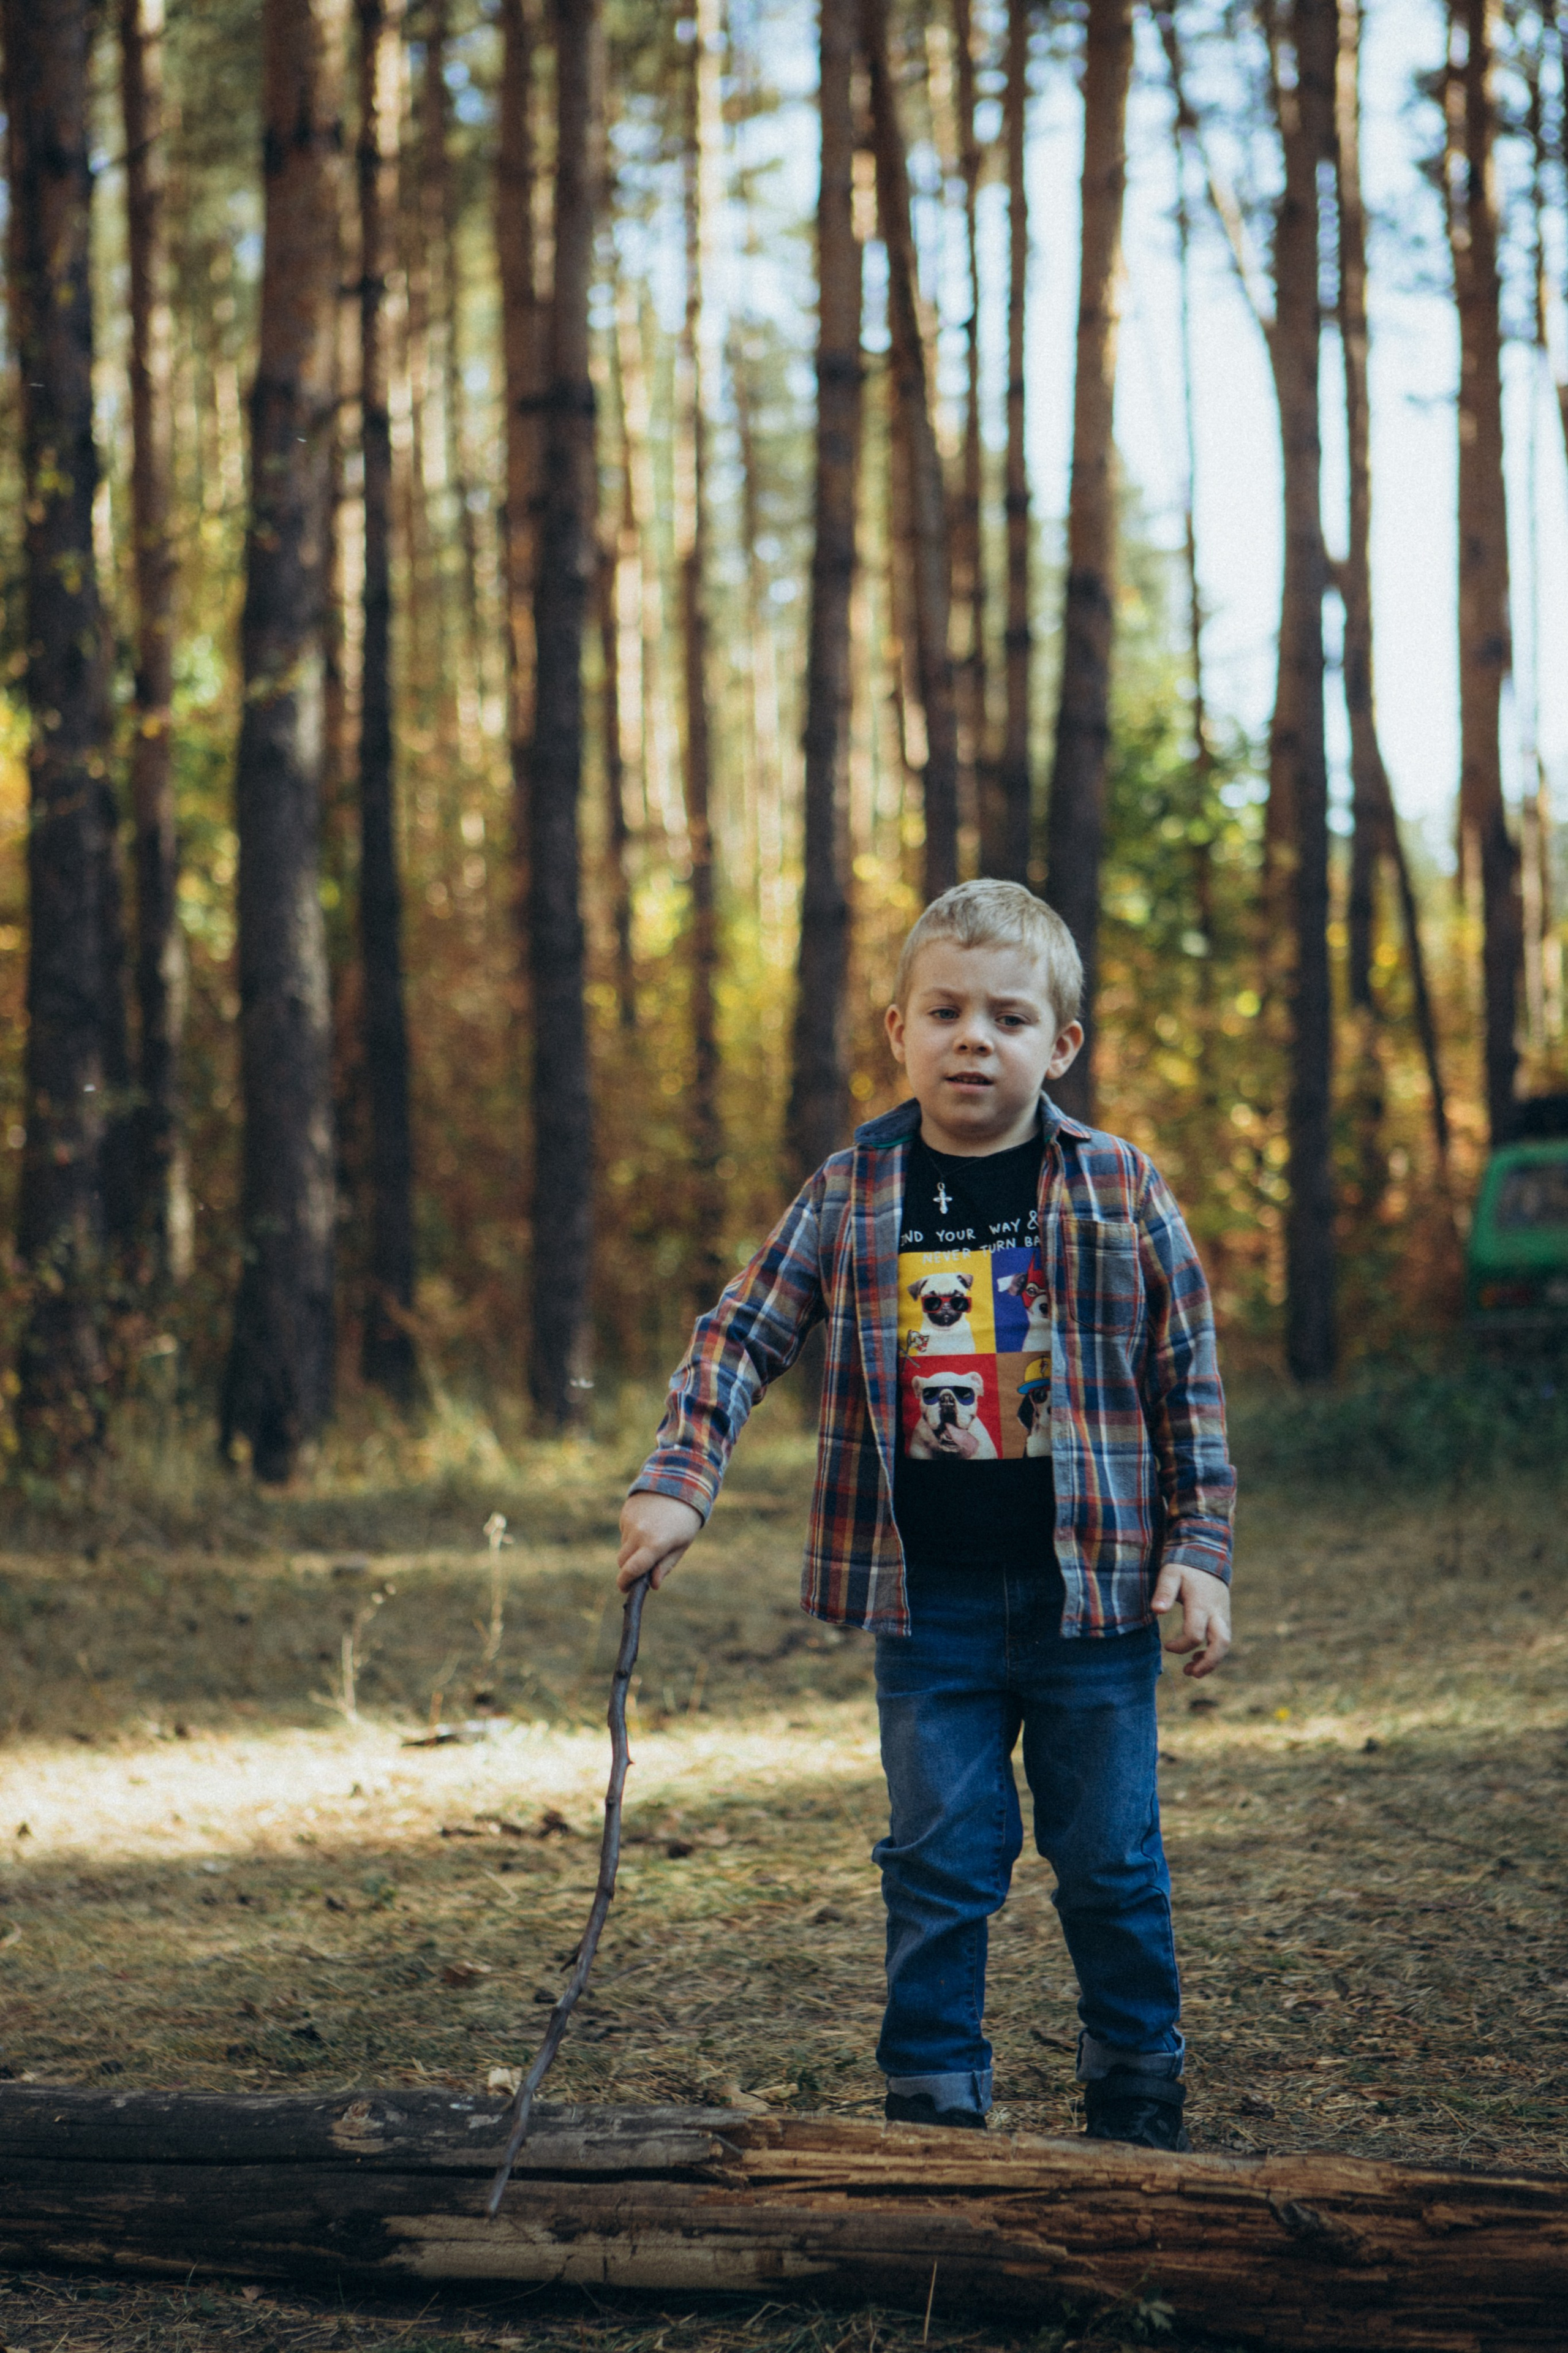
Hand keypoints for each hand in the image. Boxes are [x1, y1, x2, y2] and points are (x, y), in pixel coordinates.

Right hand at [617, 1492, 703, 1592]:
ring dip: (633, 1549)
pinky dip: (633, 1533)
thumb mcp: (681, 1544)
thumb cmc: (685, 1519)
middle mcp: (638, 1534)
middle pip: (622, 1561)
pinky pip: (625, 1531)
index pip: (632, 1570)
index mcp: (654, 1544)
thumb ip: (665, 1566)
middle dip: (629, 1568)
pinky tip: (648, 1523)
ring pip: (624, 1546)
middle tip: (642, 1567)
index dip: (625, 1582)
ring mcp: (630, 1522)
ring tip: (653, 1535)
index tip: (625, 1589)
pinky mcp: (625, 1512)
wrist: (679, 1483)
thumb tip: (653, 1585)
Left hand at [1150, 1562, 1230, 1678]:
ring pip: (1225, 1644)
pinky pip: (1223, 1640)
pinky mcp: (1224, 1618)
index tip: (1166, 1646)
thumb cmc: (1184, 1567)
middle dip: (1208, 1663)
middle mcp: (1216, 1612)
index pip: (1195, 1634)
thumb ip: (1164, 1591)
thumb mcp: (1170, 1574)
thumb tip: (1157, 1611)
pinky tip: (1198, 1657)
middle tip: (1190, 1673)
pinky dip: (1213, 1653)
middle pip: (1222, 1643)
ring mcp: (1223, 1615)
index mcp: (1201, 1604)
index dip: (1180, 1645)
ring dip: (1211, 1661)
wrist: (1206, 1557)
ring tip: (1192, 1671)